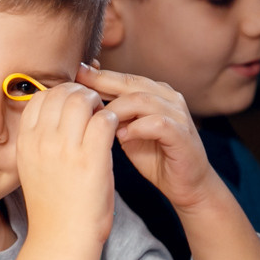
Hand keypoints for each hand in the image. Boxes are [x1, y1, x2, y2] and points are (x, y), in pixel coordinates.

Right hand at [16, 81, 117, 251]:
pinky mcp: (90, 158)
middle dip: (81, 93)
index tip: (73, 105)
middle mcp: (41, 141)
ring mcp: (65, 148)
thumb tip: (54, 115)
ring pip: (82, 100)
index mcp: (25, 142)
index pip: (39, 97)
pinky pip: (104, 119)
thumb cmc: (53, 206)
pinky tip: (114, 129)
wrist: (62, 238)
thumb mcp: (32, 167)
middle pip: (61, 93)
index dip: (60, 94)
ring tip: (103, 117)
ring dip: (97, 103)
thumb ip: (39, 140)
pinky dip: (112, 118)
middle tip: (93, 107)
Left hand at [79, 65, 219, 211]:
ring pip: (142, 100)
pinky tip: (122, 136)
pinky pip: (158, 123)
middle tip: (78, 87)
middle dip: (102, 83)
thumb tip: (80, 103)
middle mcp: (167, 97)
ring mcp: (178, 113)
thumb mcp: (127, 132)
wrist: (186, 184)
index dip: (97, 76)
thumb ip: (112, 116)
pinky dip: (138, 128)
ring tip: (97, 121)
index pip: (122, 78)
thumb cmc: (156, 157)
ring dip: (117, 109)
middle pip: (130, 82)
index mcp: (153, 93)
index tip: (73, 75)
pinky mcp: (183, 133)